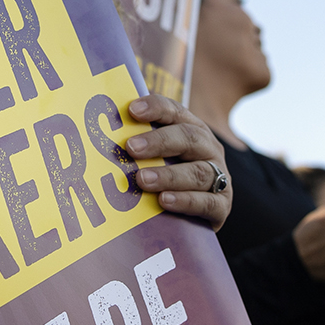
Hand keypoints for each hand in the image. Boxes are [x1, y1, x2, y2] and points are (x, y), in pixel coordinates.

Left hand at [124, 95, 230, 230]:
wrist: (197, 216)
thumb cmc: (170, 178)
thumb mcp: (159, 157)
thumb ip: (141, 143)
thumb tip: (103, 128)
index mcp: (192, 129)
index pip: (175, 111)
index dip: (156, 108)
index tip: (132, 110)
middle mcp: (209, 149)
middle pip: (188, 138)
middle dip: (159, 142)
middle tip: (131, 148)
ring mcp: (219, 177)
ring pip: (197, 172)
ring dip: (169, 175)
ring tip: (142, 180)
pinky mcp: (222, 205)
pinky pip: (206, 202)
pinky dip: (185, 201)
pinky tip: (164, 201)